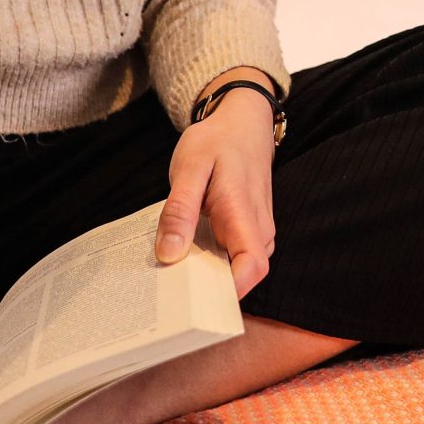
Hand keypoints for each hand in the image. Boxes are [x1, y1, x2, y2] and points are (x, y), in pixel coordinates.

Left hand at [159, 71, 276, 296]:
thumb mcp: (189, 167)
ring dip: (208, 278)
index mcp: (244, 214)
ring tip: (169, 278)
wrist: (243, 123)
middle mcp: (258, 229)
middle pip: (241, 277)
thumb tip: (169, 255)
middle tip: (165, 294)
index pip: (251, 268)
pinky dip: (210, 264)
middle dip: (207, 291)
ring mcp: (257, 232)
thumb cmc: (217, 141)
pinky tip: (183, 258)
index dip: (227, 291)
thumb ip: (179, 211)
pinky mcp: (250, 232)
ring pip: (237, 270)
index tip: (190, 299)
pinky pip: (233, 258)